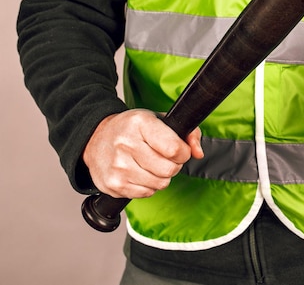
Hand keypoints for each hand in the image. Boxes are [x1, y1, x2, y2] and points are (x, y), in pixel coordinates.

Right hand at [82, 109, 203, 198]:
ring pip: (160, 184)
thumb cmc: (132, 128)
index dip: (183, 152)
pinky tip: (140, 173)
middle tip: (164, 158)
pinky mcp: (114, 185)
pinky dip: (149, 186)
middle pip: (169, 169)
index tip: (179, 150)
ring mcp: (118, 166)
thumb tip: (198, 153)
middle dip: (173, 165)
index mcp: (140, 124)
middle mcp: (126, 144)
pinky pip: (147, 194)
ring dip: (161, 177)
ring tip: (151, 165)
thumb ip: (188, 133)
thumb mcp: (160, 120)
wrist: (95, 138)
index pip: (175, 149)